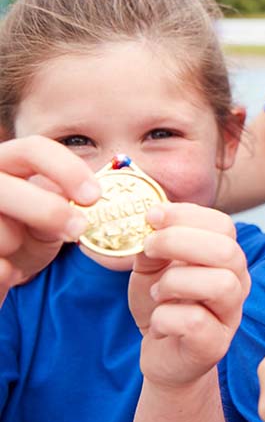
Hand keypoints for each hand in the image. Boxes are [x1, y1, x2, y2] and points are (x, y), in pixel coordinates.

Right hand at [0, 136, 98, 290]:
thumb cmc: (26, 231)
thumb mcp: (49, 211)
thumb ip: (66, 200)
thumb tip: (98, 199)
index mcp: (4, 162)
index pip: (33, 149)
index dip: (66, 170)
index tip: (94, 196)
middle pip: (7, 188)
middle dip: (48, 211)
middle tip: (78, 229)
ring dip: (15, 244)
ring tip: (14, 248)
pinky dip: (5, 272)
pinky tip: (8, 272)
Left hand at [128, 202, 249, 387]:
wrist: (164, 356)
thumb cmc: (163, 306)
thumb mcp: (151, 270)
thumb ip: (152, 248)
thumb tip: (149, 227)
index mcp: (225, 259)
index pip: (223, 226)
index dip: (187, 215)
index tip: (152, 217)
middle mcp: (237, 283)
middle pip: (227, 251)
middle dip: (180, 242)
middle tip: (149, 247)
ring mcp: (230, 315)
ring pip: (221, 285)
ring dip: (177, 282)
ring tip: (158, 292)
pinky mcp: (215, 345)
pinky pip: (196, 322)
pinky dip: (165, 317)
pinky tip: (158, 322)